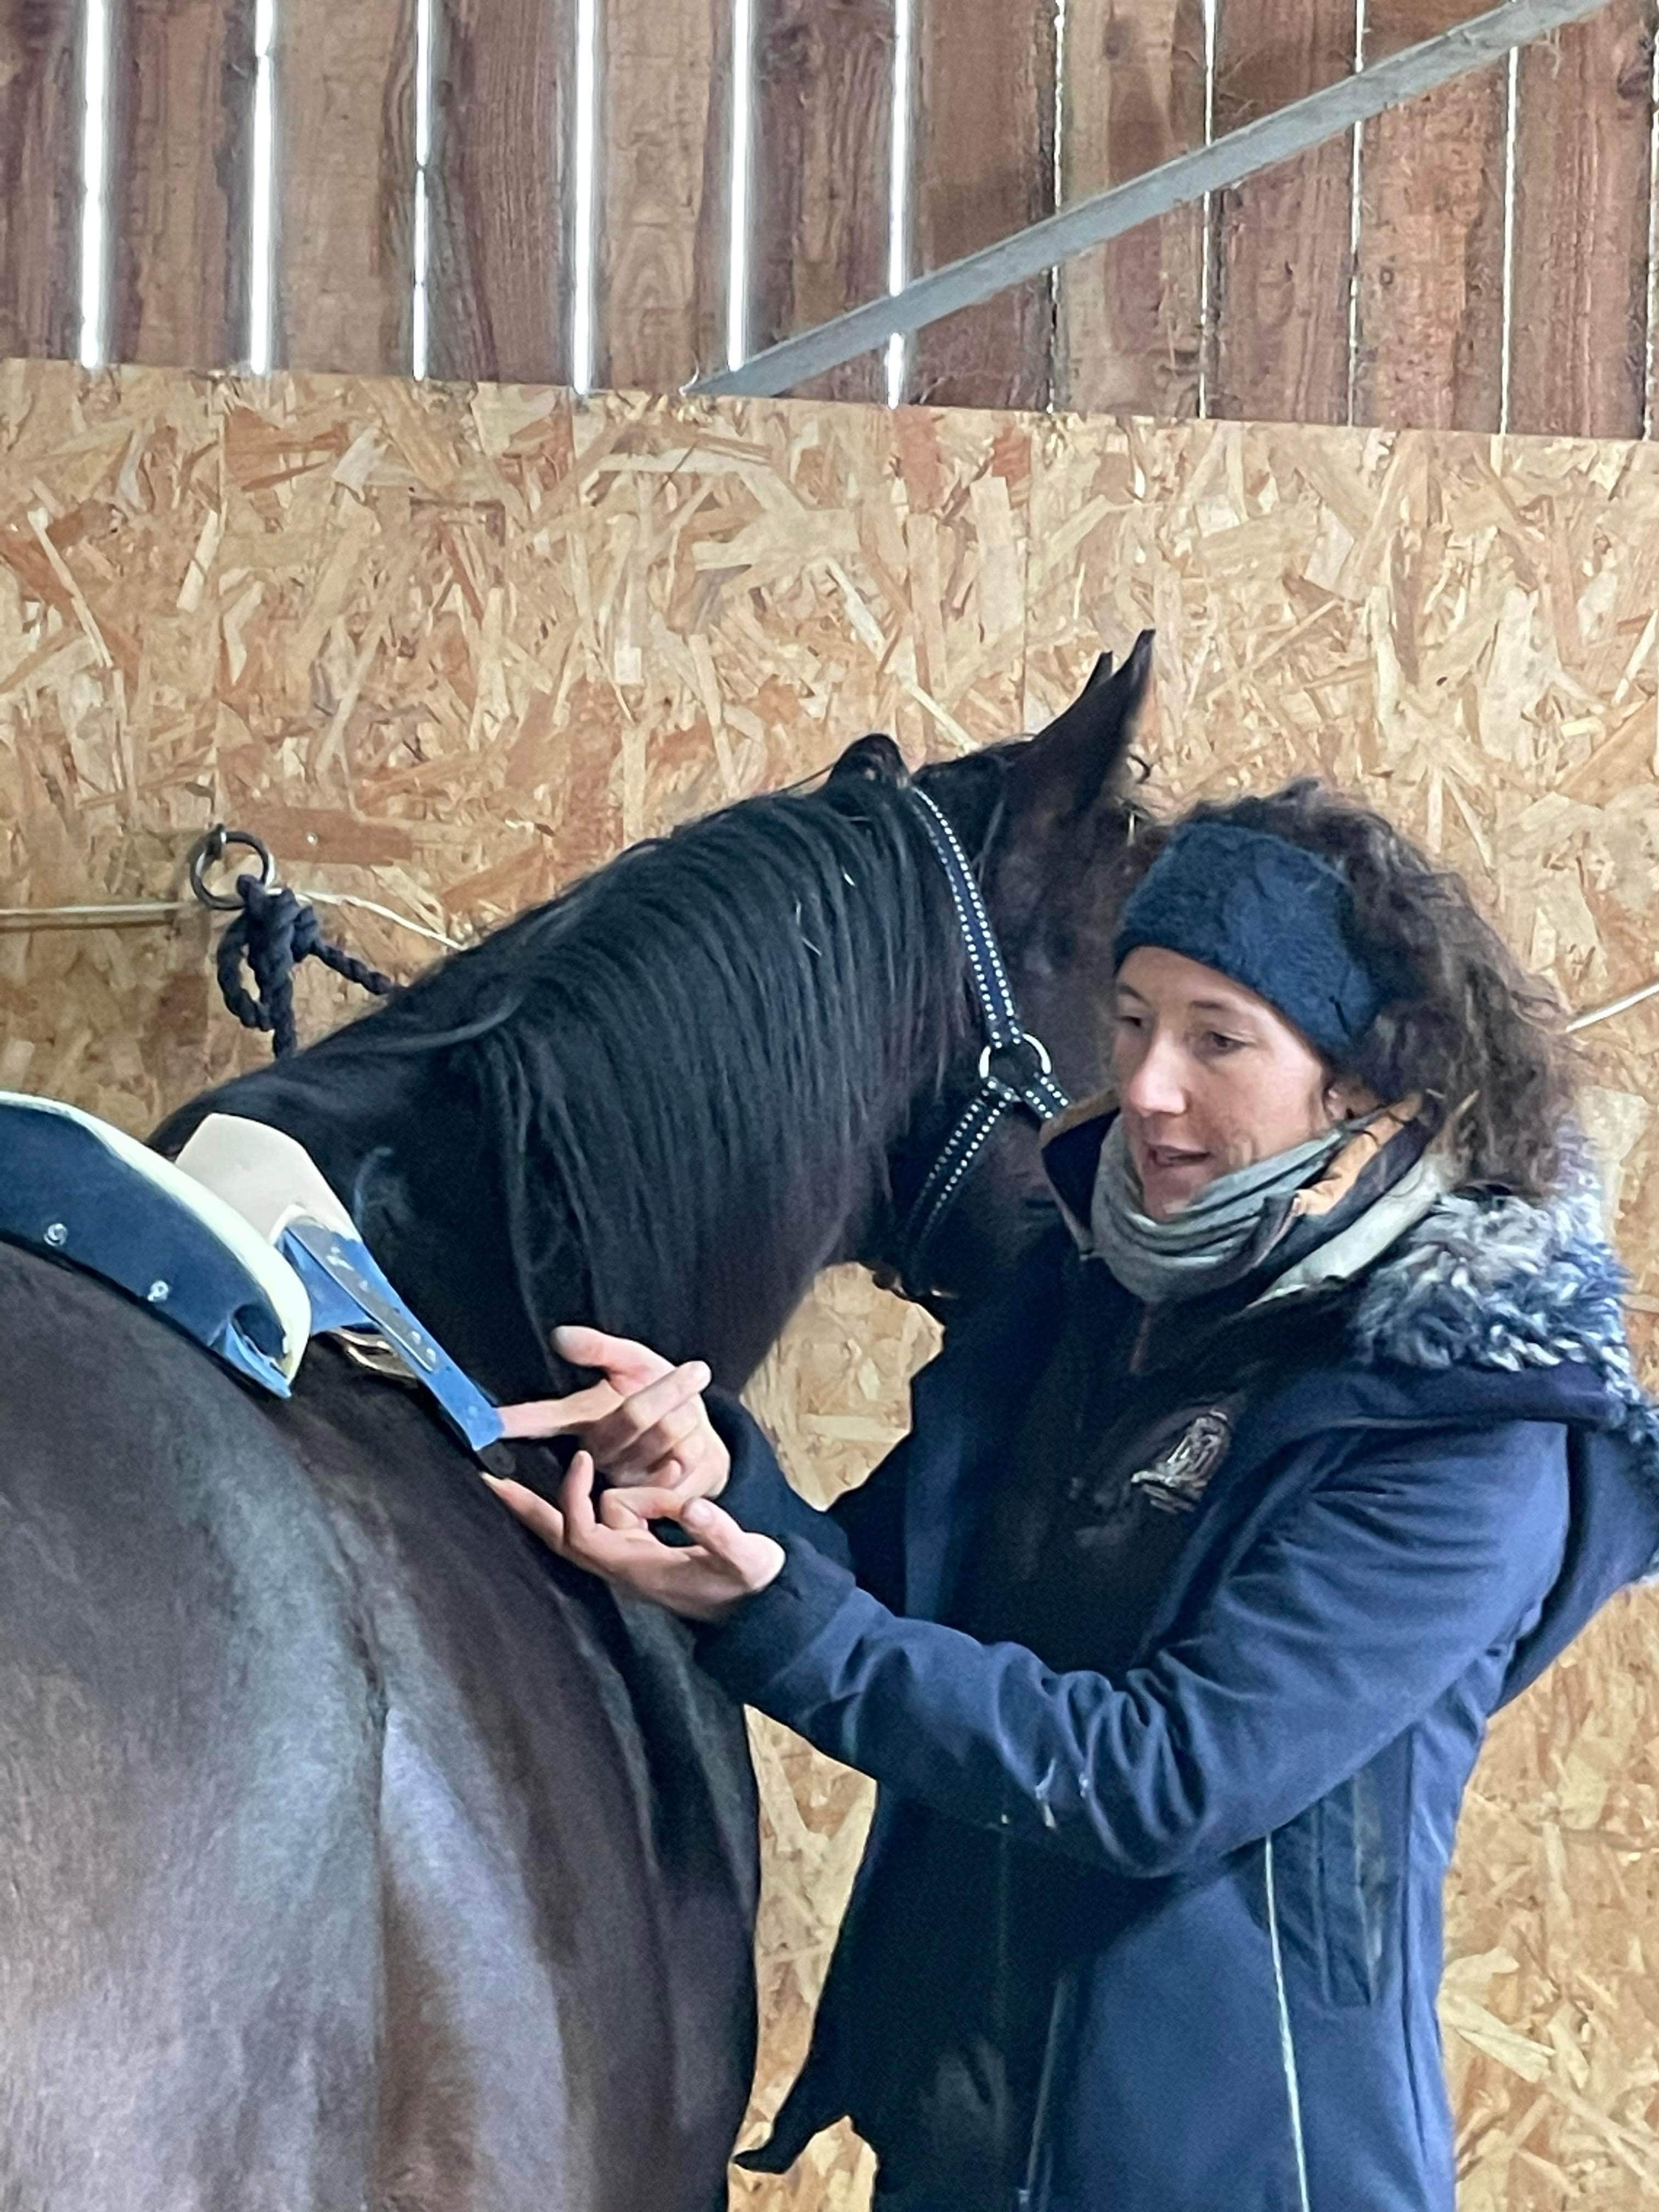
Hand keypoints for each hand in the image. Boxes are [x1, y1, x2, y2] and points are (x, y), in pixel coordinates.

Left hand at [486, 1453, 783, 1623]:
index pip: (583, 1530)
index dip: (575, 1496)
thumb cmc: (749, 1584)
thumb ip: (719, 1534)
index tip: (585, 1458)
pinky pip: (619, 1516)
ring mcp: (630, 1559)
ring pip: (601, 1514)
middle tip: (492, 1482)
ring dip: (630, 1493)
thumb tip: (691, 1508)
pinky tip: (668, 1492)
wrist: (759, 1606)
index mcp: (636, 1568)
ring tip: (683, 1489)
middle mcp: (623, 1565)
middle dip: (528, 1510)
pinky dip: (635, 1497)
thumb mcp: (744, 1558)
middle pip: (561, 1537)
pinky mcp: (642, 1550)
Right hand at [496, 1325, 729, 1500]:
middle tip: (696, 1369)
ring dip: (688, 1417)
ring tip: (692, 1410)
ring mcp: (621, 1481)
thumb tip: (558, 1335)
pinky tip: (694, 1447)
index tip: (487, 1422)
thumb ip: (599, 1349)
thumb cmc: (657, 1392)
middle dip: (669, 1389)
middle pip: (632, 1415)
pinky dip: (697, 1447)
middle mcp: (593, 1455)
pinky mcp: (651, 1503)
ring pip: (663, 1437)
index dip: (517, 1421)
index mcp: (583, 1419)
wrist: (698, 1441)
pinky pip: (681, 1466)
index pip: (544, 1418)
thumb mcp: (633, 1362)